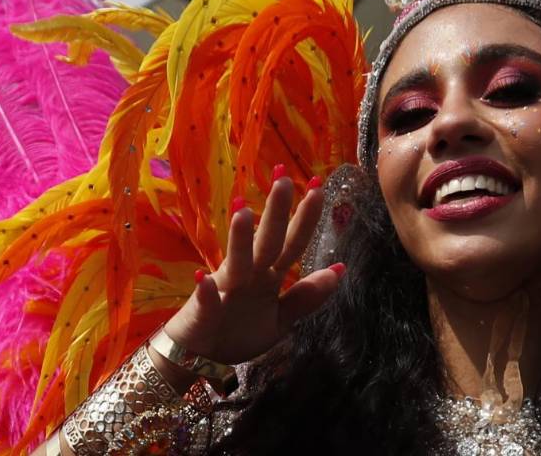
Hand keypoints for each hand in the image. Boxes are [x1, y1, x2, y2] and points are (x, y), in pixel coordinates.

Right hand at [163, 168, 344, 364]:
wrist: (201, 359)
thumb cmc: (239, 332)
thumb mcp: (281, 319)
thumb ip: (306, 296)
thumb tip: (339, 269)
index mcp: (269, 276)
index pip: (292, 243)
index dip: (306, 218)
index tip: (320, 186)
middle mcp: (249, 275)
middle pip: (267, 241)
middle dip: (276, 212)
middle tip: (284, 179)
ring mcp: (224, 290)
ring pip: (235, 263)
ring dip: (239, 240)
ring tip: (243, 213)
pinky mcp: (201, 312)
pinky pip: (204, 301)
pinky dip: (205, 292)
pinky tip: (204, 279)